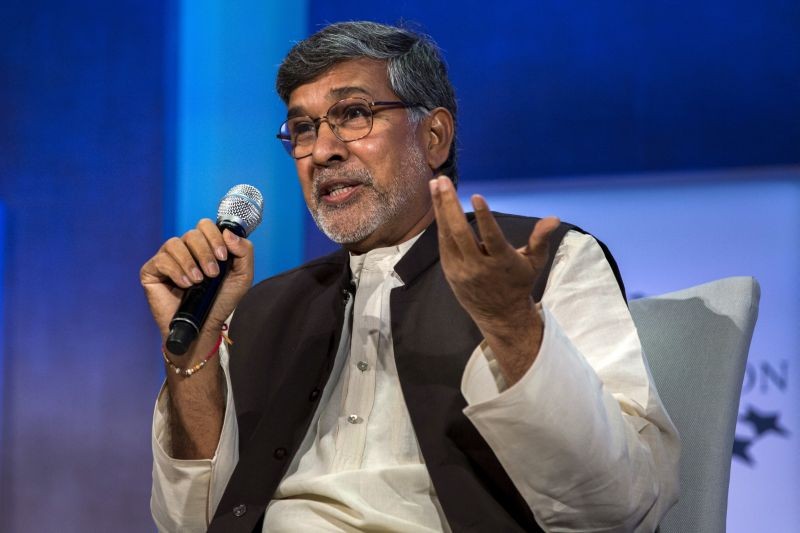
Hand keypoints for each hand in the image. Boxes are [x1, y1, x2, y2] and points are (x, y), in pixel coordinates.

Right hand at [139, 218, 253, 341]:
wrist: (204, 326)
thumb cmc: (221, 301)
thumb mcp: (242, 276)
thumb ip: (244, 251)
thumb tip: (228, 232)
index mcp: (204, 247)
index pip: (205, 225)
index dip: (215, 236)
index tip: (223, 257)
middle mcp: (185, 249)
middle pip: (192, 233)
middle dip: (205, 252)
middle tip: (212, 273)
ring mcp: (167, 259)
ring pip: (175, 243)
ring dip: (190, 262)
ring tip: (198, 281)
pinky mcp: (152, 271)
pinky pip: (161, 260)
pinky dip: (176, 271)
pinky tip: (185, 285)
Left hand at [429, 176, 559, 381]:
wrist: (500, 315)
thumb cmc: (519, 283)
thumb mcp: (534, 263)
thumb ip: (540, 239)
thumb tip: (554, 218)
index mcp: (501, 262)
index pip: (491, 237)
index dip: (484, 216)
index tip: (476, 196)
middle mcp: (478, 266)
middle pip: (460, 233)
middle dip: (449, 205)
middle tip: (443, 181)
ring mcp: (461, 269)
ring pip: (447, 236)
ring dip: (440, 209)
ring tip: (435, 185)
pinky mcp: (450, 271)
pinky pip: (443, 244)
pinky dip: (440, 223)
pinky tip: (438, 205)